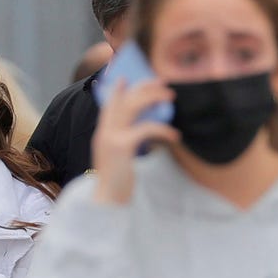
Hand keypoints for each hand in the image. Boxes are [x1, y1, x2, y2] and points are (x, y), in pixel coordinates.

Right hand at [88, 77, 179, 204]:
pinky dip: (162, 129)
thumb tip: (148, 123)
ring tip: (170, 97)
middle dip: (144, 88)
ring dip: (153, 98)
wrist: (107, 200)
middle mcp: (104, 132)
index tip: (128, 77)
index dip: (118, 89)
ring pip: (133, 106)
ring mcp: (111, 137)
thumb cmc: (117, 180)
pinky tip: (174, 135)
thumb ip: (127, 138)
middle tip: (163, 84)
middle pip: (124, 99)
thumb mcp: (119, 156)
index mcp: (102, 133)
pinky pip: (146, 128)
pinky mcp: (122, 146)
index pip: (108, 104)